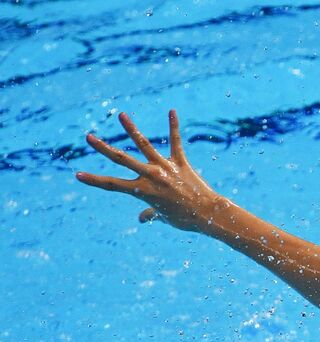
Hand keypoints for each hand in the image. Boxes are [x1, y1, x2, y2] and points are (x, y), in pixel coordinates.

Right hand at [74, 109, 224, 232]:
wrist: (208, 215)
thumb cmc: (184, 219)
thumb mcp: (163, 217)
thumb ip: (151, 214)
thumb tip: (142, 218)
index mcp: (143, 191)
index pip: (113, 185)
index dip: (94, 181)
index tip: (77, 175)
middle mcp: (151, 176)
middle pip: (122, 159)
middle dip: (103, 148)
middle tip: (88, 137)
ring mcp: (165, 168)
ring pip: (144, 145)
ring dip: (131, 129)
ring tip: (121, 115)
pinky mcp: (181, 162)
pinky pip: (176, 142)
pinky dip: (174, 127)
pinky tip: (172, 111)